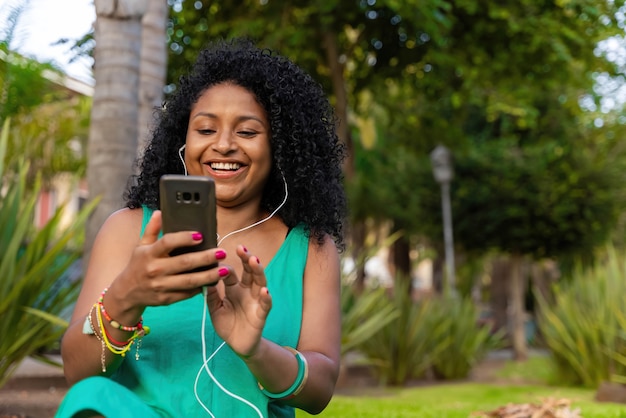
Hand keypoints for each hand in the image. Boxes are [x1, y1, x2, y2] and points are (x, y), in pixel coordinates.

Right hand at [109, 210, 224, 311]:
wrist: (126, 292)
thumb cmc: (138, 265)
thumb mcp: (141, 246)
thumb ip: (152, 229)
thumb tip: (160, 212)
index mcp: (149, 254)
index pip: (167, 242)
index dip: (184, 238)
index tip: (200, 235)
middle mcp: (155, 270)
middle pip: (185, 263)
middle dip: (206, 257)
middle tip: (222, 252)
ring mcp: (161, 286)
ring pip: (190, 281)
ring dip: (210, 276)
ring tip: (225, 270)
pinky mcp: (166, 299)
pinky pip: (187, 293)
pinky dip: (201, 287)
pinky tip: (213, 281)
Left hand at [205, 245, 272, 357]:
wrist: (238, 345)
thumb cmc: (228, 325)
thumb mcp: (215, 309)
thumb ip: (211, 295)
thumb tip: (203, 278)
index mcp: (234, 289)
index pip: (231, 273)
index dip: (225, 266)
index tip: (217, 257)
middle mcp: (247, 291)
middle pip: (249, 272)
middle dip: (246, 259)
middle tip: (241, 248)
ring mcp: (256, 301)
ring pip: (260, 282)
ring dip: (258, 271)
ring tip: (254, 261)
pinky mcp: (261, 314)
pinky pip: (266, 304)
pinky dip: (266, 297)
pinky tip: (264, 291)